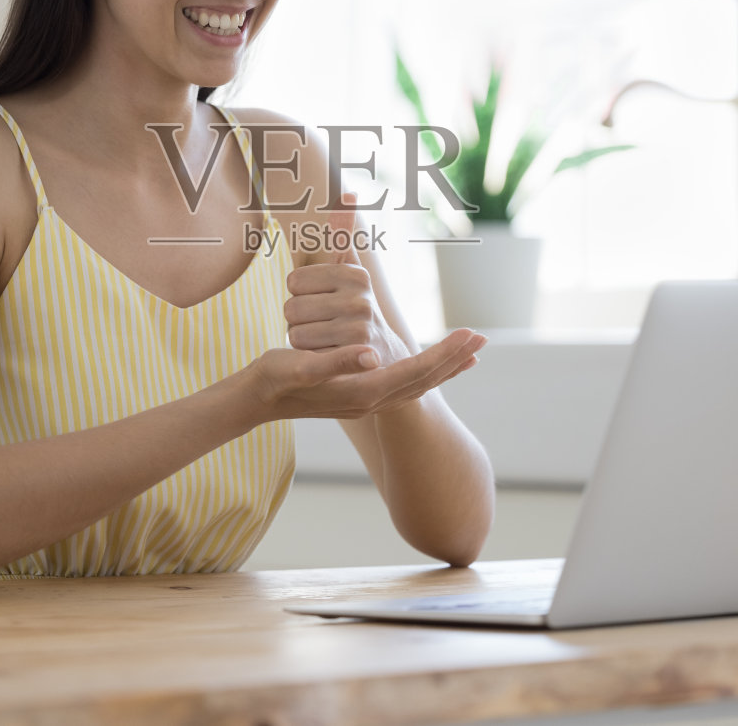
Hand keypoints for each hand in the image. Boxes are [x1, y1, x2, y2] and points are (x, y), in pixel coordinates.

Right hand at [242, 330, 486, 420]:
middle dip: (453, 360)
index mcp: (362, 392)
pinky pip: (404, 384)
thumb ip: (335, 362)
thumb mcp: (299, 367)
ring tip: (469, 352)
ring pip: (417, 385)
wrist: (255, 401)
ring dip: (444, 367)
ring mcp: (367, 401)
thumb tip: (372, 355)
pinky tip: (431, 364)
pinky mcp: (361, 395)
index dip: (443, 354)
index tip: (469, 335)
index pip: (414, 372)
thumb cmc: (273, 380)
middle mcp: (371, 401)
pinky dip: (425, 372)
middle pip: (423, 381)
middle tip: (482, 338)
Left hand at [284, 191, 412, 365]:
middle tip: (323, 324)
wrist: (384, 360)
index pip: (295, 281)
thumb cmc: (356, 311)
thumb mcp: (352, 273)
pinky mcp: (352, 355)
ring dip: (304, 339)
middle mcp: (360, 298)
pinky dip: (310, 356)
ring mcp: (358, 327)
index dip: (300, 294)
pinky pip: (304, 352)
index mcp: (356, 274)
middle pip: (292, 307)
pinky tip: (329, 355)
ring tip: (326, 340)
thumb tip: (349, 192)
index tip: (321, 300)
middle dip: (300, 319)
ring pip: (295, 331)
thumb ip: (344, 235)